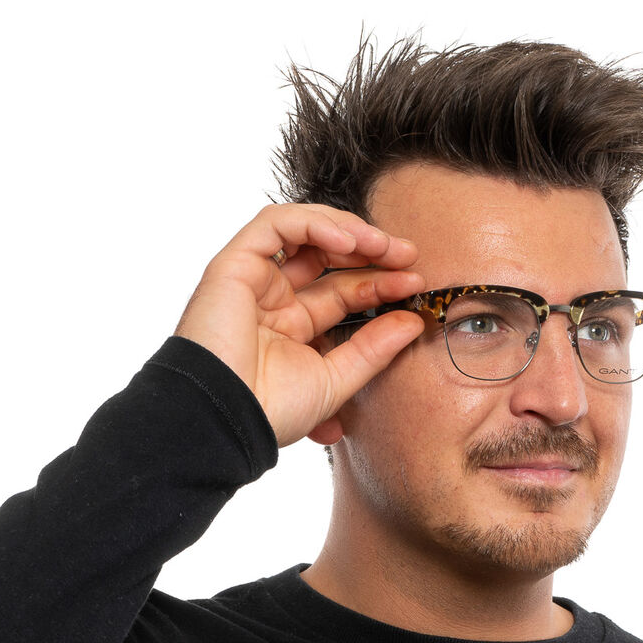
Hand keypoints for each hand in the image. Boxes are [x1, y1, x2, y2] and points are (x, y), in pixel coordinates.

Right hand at [175, 204, 425, 446]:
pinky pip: (275, 224)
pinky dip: (314, 222)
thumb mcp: (336, 380)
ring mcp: (252, 281)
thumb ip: (374, 350)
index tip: (415, 285)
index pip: (344, 292)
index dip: (381, 284)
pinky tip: (348, 240)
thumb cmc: (270, 412)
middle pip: (328, 258)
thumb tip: (412, 322)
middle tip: (408, 255)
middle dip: (371, 252)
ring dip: (347, 230)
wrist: (227, 420)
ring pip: (303, 231)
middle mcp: (272, 301)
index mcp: (293, 329)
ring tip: (382, 245)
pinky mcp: (232, 266)